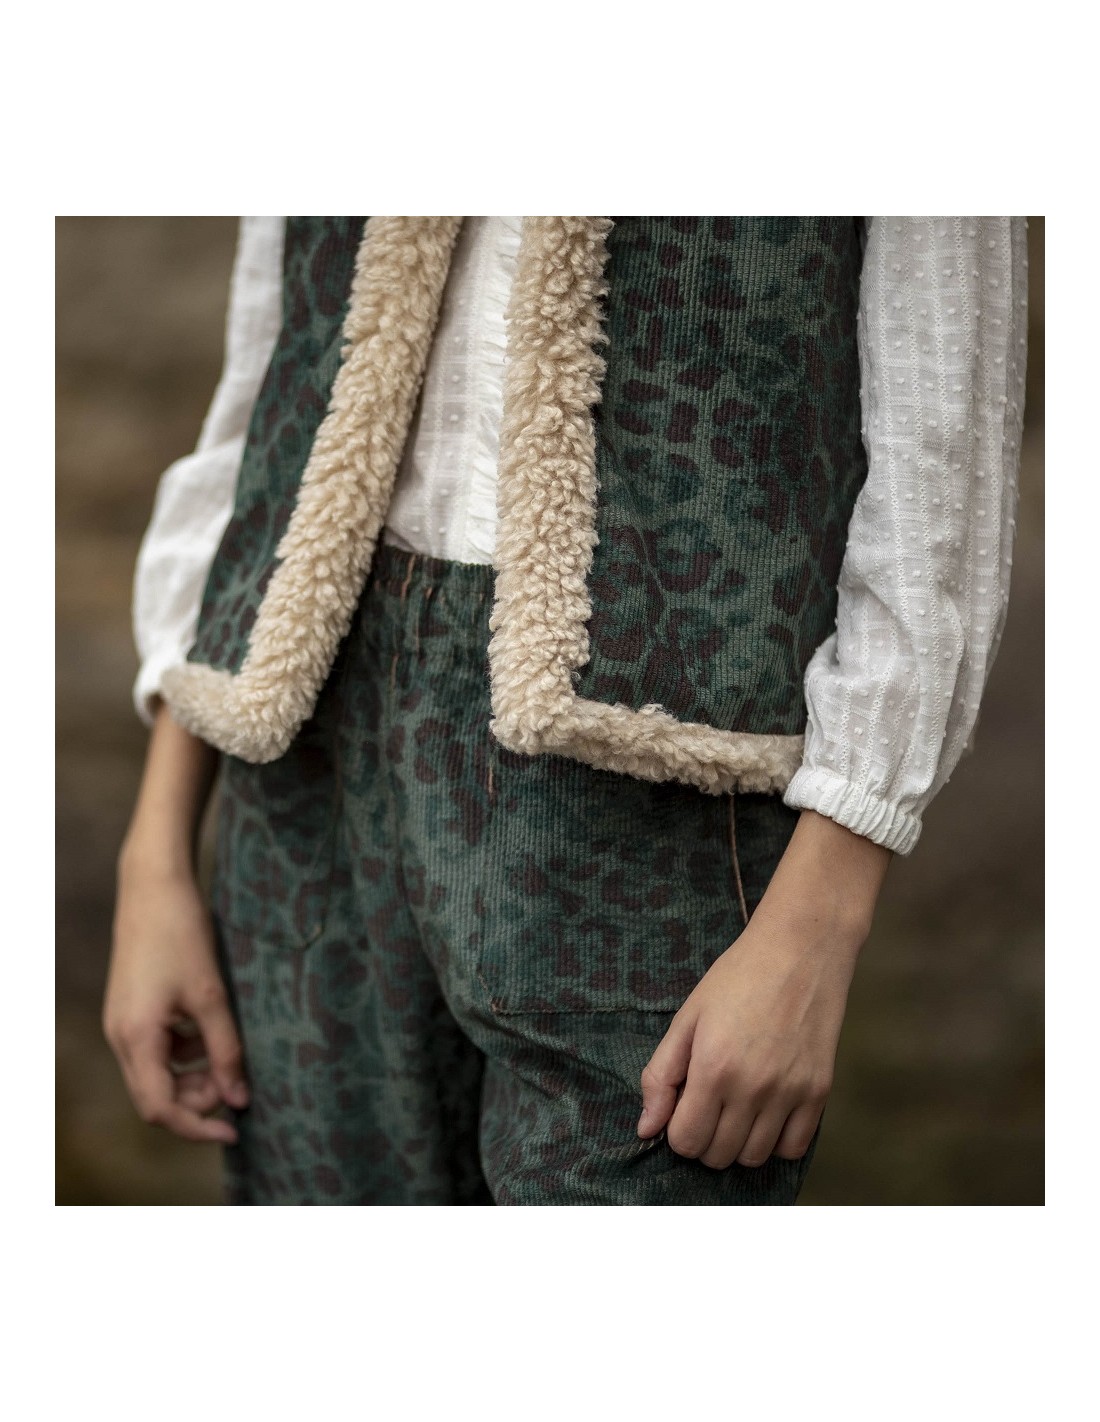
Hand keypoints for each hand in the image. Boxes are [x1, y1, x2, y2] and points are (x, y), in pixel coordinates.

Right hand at [104, 851, 247, 1144]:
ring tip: (229, 1059)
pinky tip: (211, 1032)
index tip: (235, 1130)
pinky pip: (156, 1048)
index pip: (160, 1110)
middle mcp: (121, 1037)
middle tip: (237, 1085)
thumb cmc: (182, 934)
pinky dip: (185, 1052)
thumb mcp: (212, 995)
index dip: (198, 1127)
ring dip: (192, 1077)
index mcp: (136, 1038)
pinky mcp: (132, 1009)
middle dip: (197, 1101)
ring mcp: (123, 1023)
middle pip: (155, 1096)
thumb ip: (226, 1050)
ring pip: (157, 1073)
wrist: (154, 885)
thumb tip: (239, 1098)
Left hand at [637, 809, 891, 1168]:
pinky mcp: (819, 1092)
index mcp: (713, 1068)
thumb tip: (646, 1128)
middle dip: (704, 1139)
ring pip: (754, 1158)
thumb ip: (661, 1075)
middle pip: (718, 1155)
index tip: (682, 1108)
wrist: (800, 950)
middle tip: (707, 1106)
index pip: (686, 1141)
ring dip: (737, 1143)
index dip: (677, 1131)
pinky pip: (793, 1148)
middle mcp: (753, 1088)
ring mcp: (790, 1093)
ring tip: (735, 1109)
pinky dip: (775, 1141)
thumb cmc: (738, 978)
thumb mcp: (687, 1017)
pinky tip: (765, 1114)